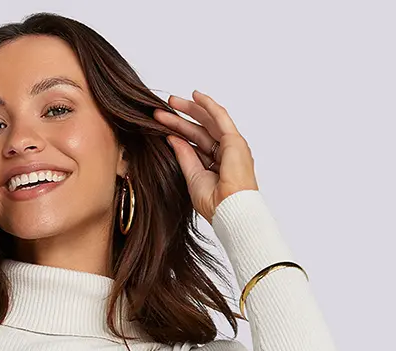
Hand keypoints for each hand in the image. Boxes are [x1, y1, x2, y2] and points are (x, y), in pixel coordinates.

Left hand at [153, 91, 257, 222]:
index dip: (178, 133)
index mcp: (217, 165)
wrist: (229, 209)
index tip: (161, 126)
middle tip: (161, 110)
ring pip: (207, 122)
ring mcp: (231, 146)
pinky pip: (220, 117)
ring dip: (190, 109)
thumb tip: (173, 138)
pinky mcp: (234, 140)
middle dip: (180, 119)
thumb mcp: (193, 176)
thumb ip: (185, 156)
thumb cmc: (215, 203)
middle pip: (200, 130)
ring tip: (170, 101)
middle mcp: (226, 153)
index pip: (195, 143)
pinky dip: (208, 105)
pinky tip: (195, 95)